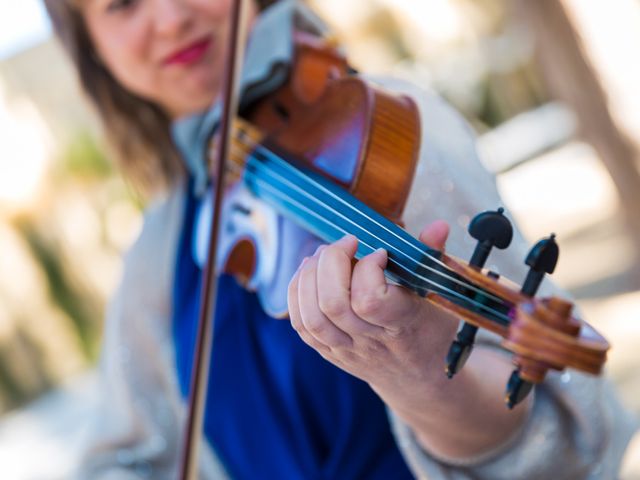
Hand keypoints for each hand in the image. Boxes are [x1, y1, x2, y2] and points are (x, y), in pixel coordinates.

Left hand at [287, 220, 458, 395]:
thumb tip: (439, 224)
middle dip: (331, 262)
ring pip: (311, 316)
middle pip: (332, 304)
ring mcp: (345, 349)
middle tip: (346, 244)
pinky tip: (309, 272)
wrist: (415, 377)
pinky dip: (298, 292)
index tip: (380, 253)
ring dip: (310, 276)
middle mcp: (370, 341)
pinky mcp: (327, 352)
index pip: (369, 301)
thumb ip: (433, 257)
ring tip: (324, 255)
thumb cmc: (429, 327)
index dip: (367, 269)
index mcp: (402, 325)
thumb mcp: (439, 294)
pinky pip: (300, 325)